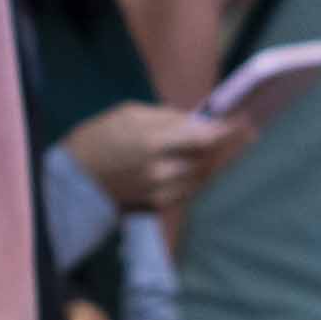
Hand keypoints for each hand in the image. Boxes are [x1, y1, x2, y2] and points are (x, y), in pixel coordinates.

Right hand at [63, 99, 261, 220]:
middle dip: (232, 145)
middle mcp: (161, 170)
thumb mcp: (128, 113)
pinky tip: (212, 164)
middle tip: (249, 132)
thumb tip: (194, 120)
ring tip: (236, 146)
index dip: (228, 129)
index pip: (204, 137)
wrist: (71, 180)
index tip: (244, 119)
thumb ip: (166, 117)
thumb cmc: (96, 138)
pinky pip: (190, 190)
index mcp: (152, 141)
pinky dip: (204, 175)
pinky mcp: (157, 206)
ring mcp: (160, 192)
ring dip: (221, 161)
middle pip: (210, 159)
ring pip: (204, 177)